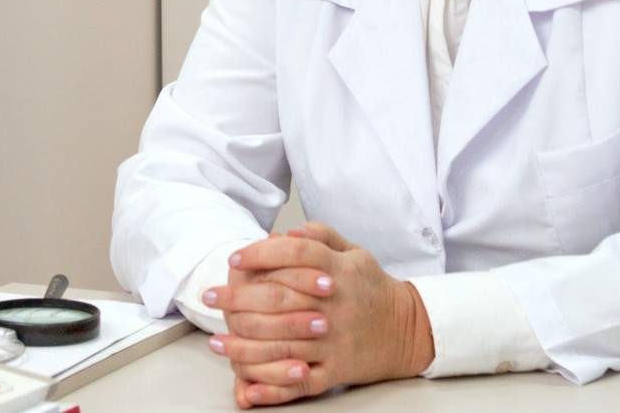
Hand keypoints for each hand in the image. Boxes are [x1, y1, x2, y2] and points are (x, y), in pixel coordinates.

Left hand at [202, 222, 434, 407]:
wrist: (408, 330)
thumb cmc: (372, 289)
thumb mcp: (354, 252)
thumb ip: (321, 236)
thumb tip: (285, 233)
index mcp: (340, 271)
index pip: (297, 254)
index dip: (263, 253)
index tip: (235, 256)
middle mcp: (336, 305)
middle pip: (281, 298)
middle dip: (239, 298)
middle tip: (211, 296)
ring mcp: (335, 341)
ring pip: (282, 344)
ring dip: (244, 344)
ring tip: (217, 341)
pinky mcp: (336, 370)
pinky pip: (299, 383)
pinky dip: (271, 386)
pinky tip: (246, 383)